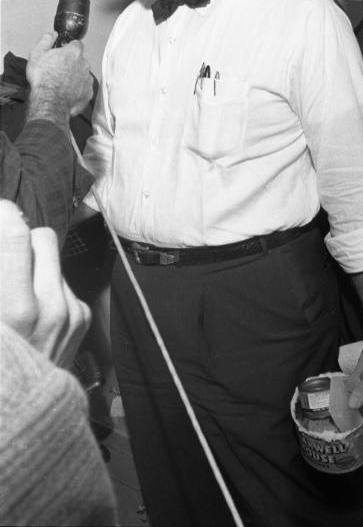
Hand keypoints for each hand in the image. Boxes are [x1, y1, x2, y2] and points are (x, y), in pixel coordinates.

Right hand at [0, 199, 90, 367]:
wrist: (18, 420)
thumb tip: (1, 235)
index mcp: (14, 307)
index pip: (15, 234)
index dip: (2, 216)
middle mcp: (49, 306)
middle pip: (40, 236)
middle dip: (18, 238)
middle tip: (1, 250)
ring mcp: (70, 312)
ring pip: (54, 256)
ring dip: (32, 261)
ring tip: (13, 284)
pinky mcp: (81, 319)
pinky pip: (63, 281)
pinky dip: (46, 285)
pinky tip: (29, 307)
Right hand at [27, 31, 92, 116]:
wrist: (50, 101)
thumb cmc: (43, 78)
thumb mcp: (37, 53)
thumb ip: (46, 40)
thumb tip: (52, 34)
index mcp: (74, 52)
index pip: (76, 44)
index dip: (68, 48)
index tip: (61, 53)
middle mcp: (85, 65)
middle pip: (80, 60)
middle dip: (71, 63)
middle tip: (58, 70)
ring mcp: (88, 80)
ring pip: (83, 75)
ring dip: (75, 77)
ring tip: (61, 83)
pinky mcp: (88, 94)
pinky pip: (84, 89)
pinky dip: (77, 90)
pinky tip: (66, 93)